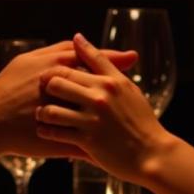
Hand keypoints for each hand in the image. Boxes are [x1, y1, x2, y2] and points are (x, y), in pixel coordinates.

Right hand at [0, 40, 136, 159]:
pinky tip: (111, 143)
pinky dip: (97, 141)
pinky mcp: (60, 138)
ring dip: (113, 116)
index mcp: (55, 68)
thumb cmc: (4, 89)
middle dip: (119, 86)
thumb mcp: (27, 62)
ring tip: (129, 115)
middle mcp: (64, 90)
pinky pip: (84, 140)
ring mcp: (64, 115)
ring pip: (95, 115)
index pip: (91, 60)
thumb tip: (78, 43)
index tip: (133, 57)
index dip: (113, 58)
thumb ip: (54, 52)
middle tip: (137, 85)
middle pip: (99, 86)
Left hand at [36, 33, 172, 180]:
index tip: (50, 70)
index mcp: (110, 81)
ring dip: (43, 112)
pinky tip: (46, 131)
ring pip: (52, 109)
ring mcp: (93, 120)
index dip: (57, 66)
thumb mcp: (127, 88)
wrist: (152, 154)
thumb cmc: (140, 119)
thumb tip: (80, 39)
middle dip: (45, 87)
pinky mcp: (88, 141)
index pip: (74, 63)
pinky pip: (56, 133)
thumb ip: (105, 64)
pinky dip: (47, 131)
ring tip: (43, 114)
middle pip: (57, 82)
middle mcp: (100, 97)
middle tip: (41, 93)